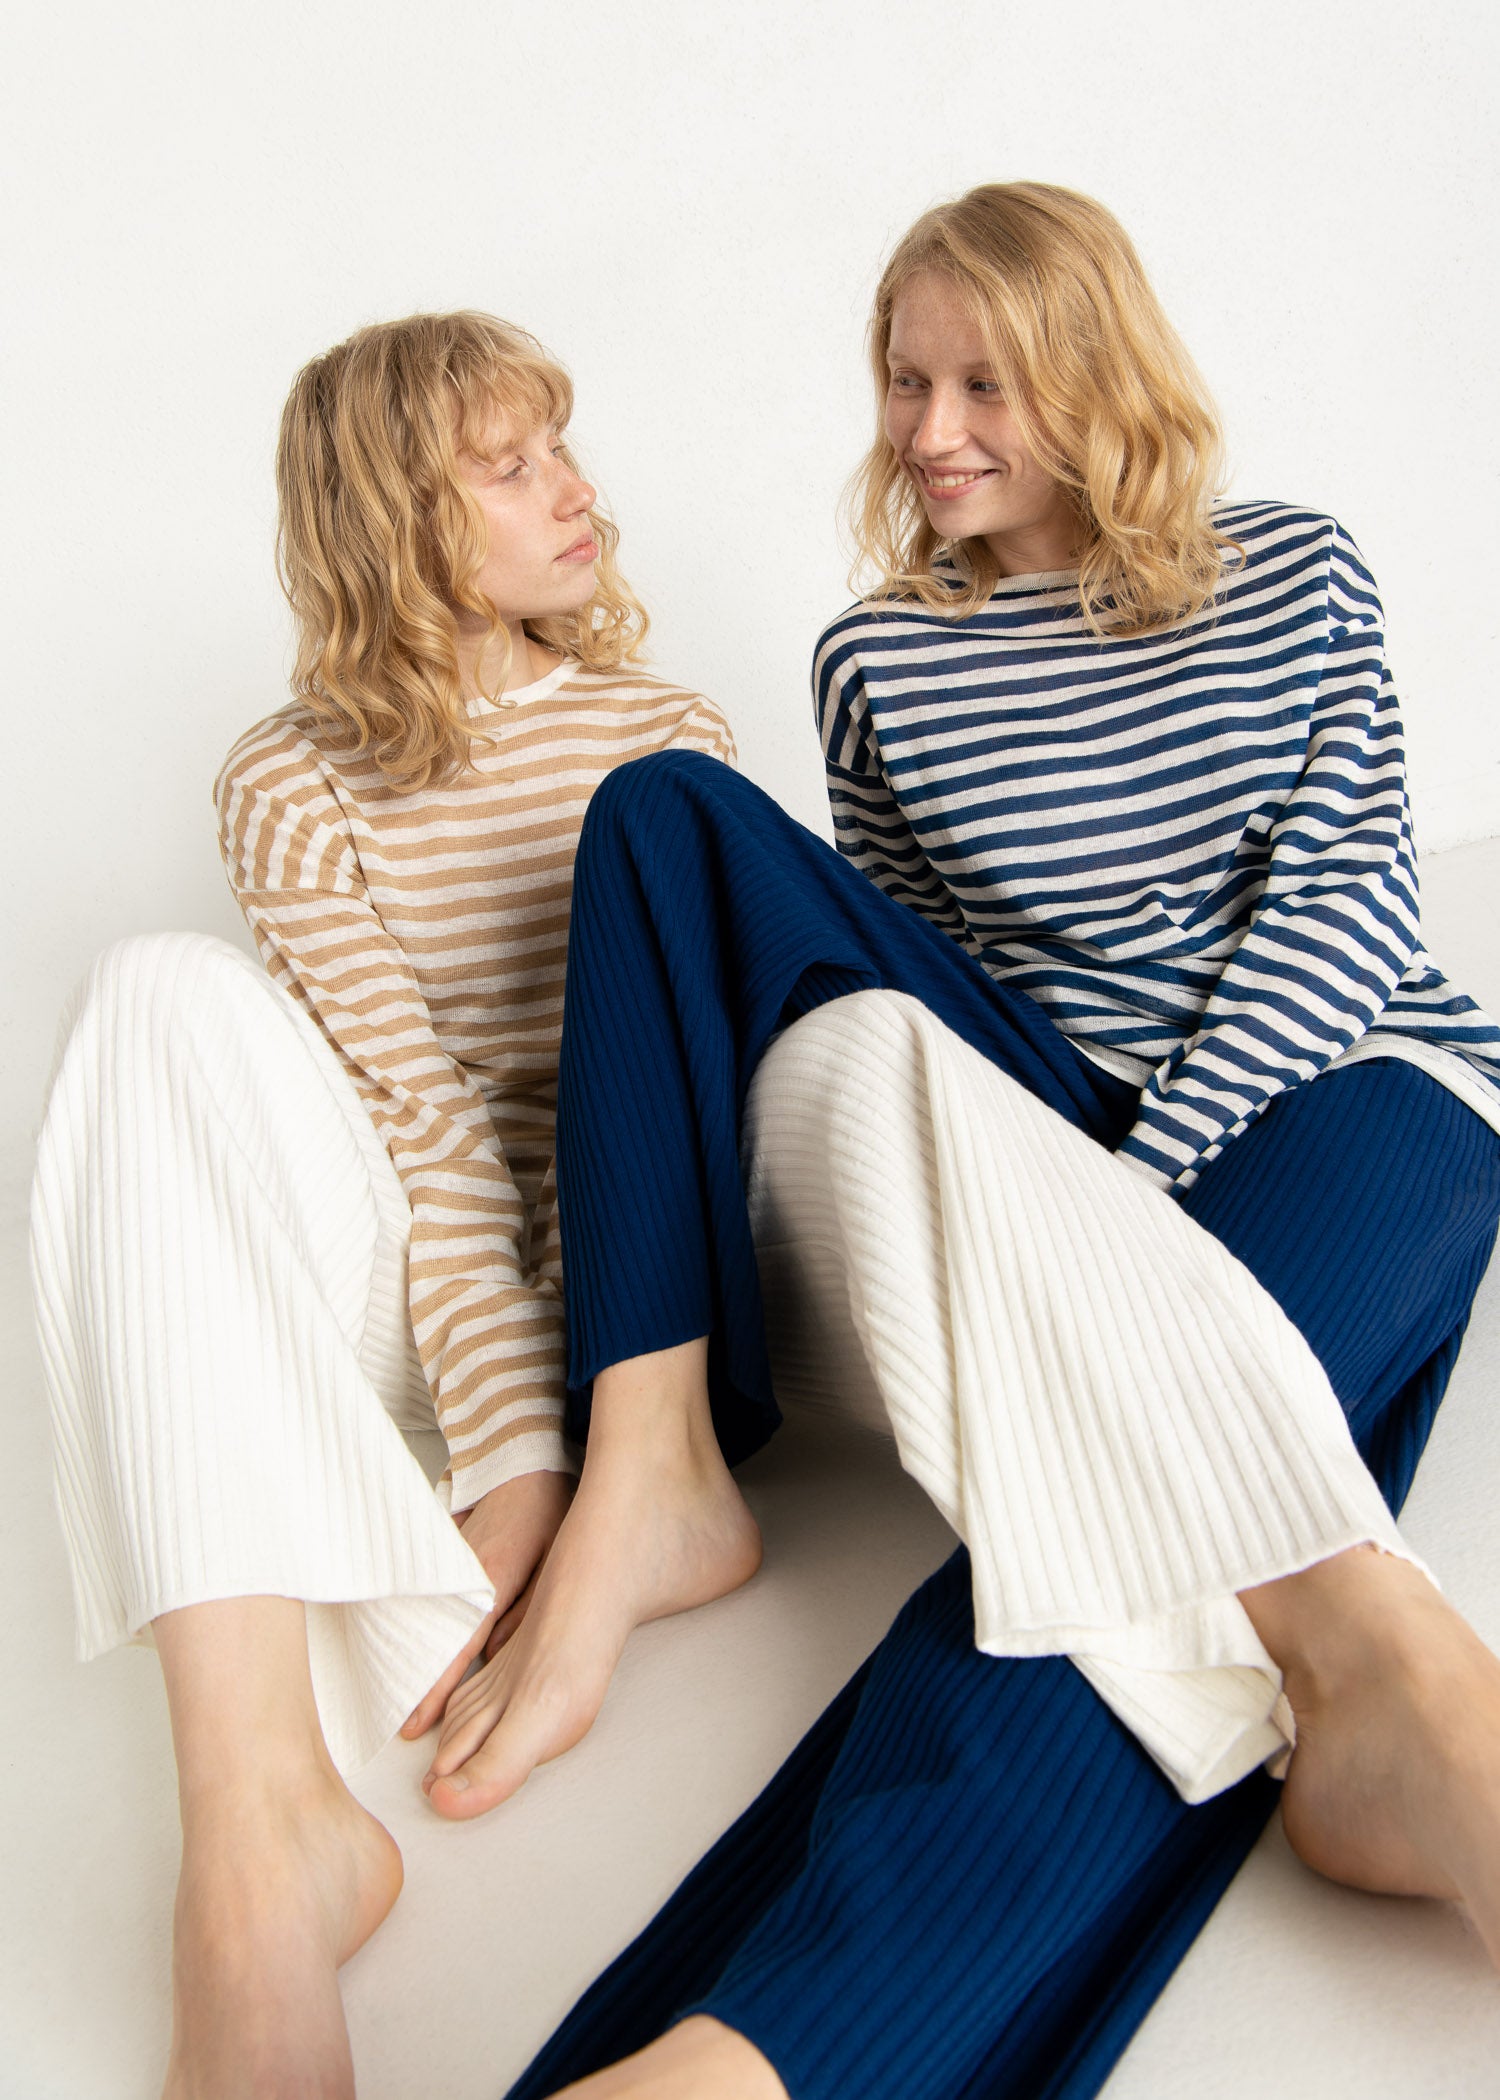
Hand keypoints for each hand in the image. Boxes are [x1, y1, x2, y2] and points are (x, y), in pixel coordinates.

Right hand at [398, 1469, 573, 1738]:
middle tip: (406, 1726)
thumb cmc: (545, 1509)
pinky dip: (423, 1627)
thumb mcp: (554, 1557)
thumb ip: (532, 1608)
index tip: (420, 1720)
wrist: (521, 1461)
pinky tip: (415, 1655)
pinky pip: (432, 1597)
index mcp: (493, 1578)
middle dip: (420, 1686)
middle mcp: (462, 1575)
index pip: (462, 1645)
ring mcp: (449, 1564)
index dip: (441, 1686)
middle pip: (437, 1640)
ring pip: (430, 1619)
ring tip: (403, 1701)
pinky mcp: (445, 1555)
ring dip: (418, 1658)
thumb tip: (505, 1654)